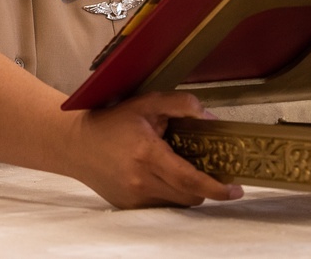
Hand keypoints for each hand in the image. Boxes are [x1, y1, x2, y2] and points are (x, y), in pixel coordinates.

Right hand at [68, 91, 243, 208]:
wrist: (76, 143)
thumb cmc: (112, 121)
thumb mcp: (148, 103)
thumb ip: (182, 105)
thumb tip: (211, 120)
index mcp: (147, 155)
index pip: (190, 180)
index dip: (216, 188)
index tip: (234, 190)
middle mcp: (141, 181)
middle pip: (188, 195)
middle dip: (205, 186)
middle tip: (212, 169)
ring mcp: (134, 197)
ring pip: (176, 202)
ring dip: (188, 189)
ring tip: (183, 168)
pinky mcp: (128, 206)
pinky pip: (161, 204)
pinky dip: (170, 192)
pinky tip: (164, 174)